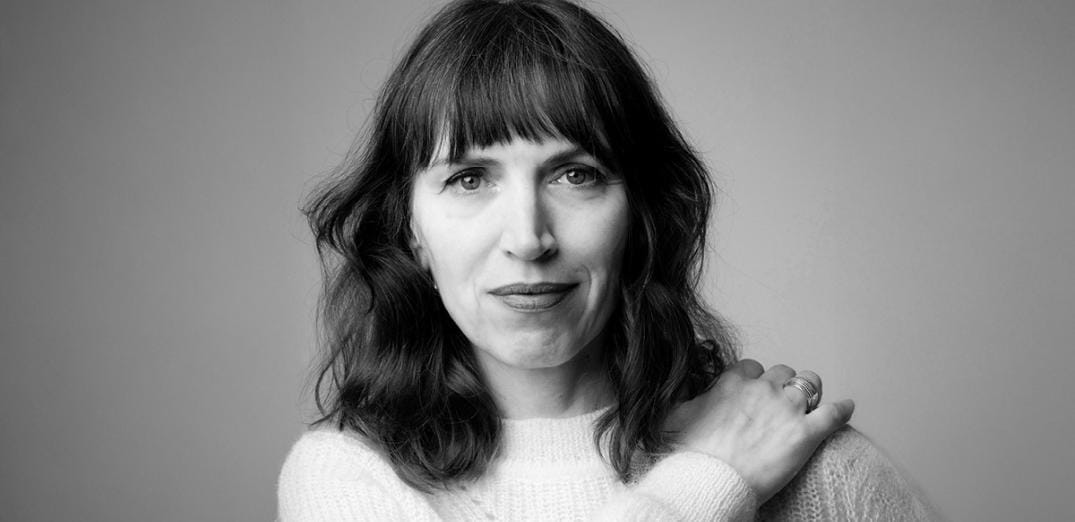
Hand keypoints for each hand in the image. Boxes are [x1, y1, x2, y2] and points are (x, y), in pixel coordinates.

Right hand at [664, 359, 854, 502]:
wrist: (708, 481)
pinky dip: (842, 410)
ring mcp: (786, 409)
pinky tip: (846, 408)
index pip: (751, 368)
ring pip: (811, 383)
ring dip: (811, 392)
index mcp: (732, 384)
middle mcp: (761, 390)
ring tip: (810, 402)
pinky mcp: (806, 433)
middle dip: (782, 385)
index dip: (754, 380)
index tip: (753, 393)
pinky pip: (834, 413)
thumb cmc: (688, 455)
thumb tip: (679, 395)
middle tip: (779, 403)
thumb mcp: (673, 417)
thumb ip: (683, 400)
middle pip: (783, 372)